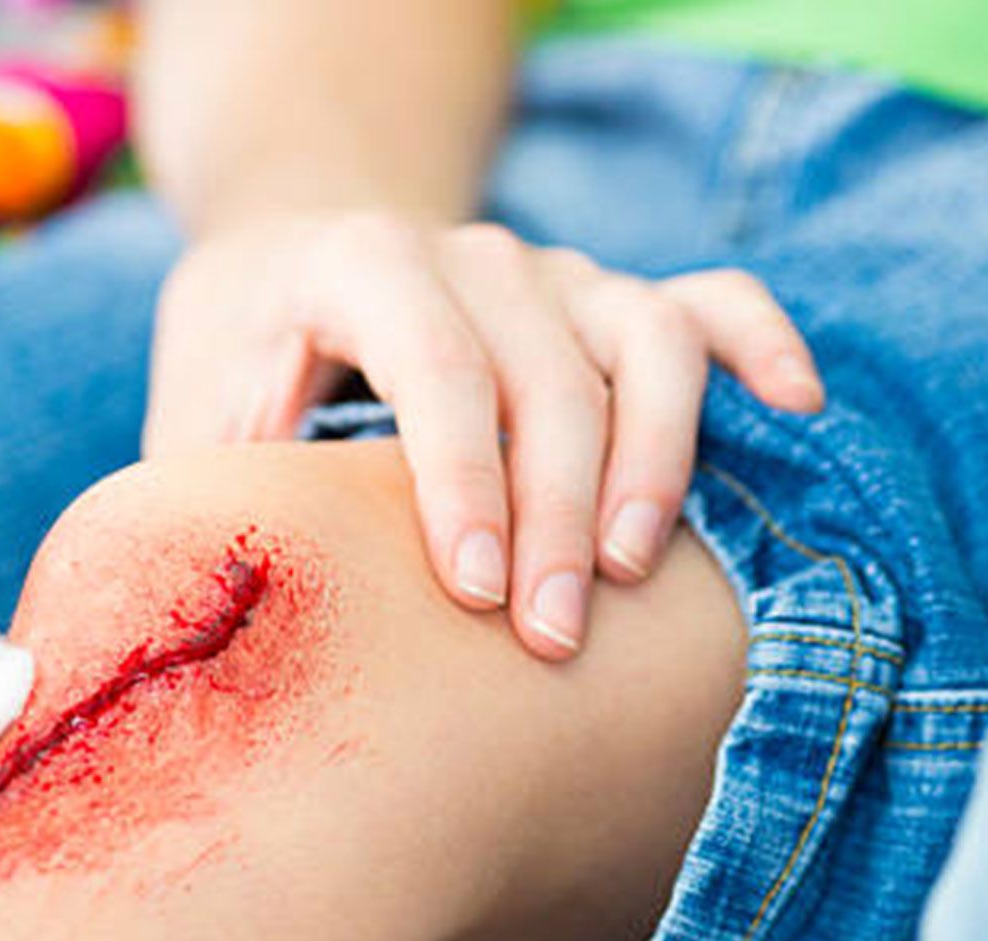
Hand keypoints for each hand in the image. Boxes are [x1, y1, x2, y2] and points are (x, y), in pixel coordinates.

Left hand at [146, 212, 822, 658]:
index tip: (470, 593)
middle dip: (557, 517)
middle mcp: (472, 254)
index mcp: (360, 265)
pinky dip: (759, 346)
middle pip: (549, 376)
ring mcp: (555, 271)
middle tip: (550, 639)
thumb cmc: (238, 367)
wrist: (292, 266)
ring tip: (633, 573)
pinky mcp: (611, 298)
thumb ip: (214, 481)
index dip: (461, 481)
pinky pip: (709, 303)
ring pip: (646, 342)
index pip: (436, 366)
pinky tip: (793, 410)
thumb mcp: (194, 413)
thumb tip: (245, 576)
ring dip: (655, 461)